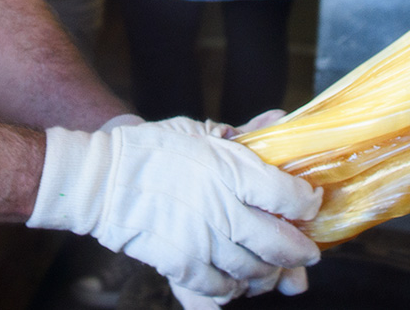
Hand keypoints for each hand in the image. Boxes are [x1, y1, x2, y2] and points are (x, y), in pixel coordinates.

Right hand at [27, 116, 321, 300]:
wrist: (101, 179)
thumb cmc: (151, 150)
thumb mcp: (198, 131)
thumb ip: (243, 133)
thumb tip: (279, 119)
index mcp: (230, 170)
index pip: (288, 196)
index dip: (306, 204)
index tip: (308, 205)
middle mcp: (222, 208)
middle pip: (279, 243)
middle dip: (299, 252)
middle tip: (305, 254)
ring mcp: (201, 241)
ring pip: (253, 272)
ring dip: (267, 274)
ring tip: (269, 269)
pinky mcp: (180, 265)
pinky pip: (218, 290)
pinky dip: (230, 290)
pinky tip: (233, 281)